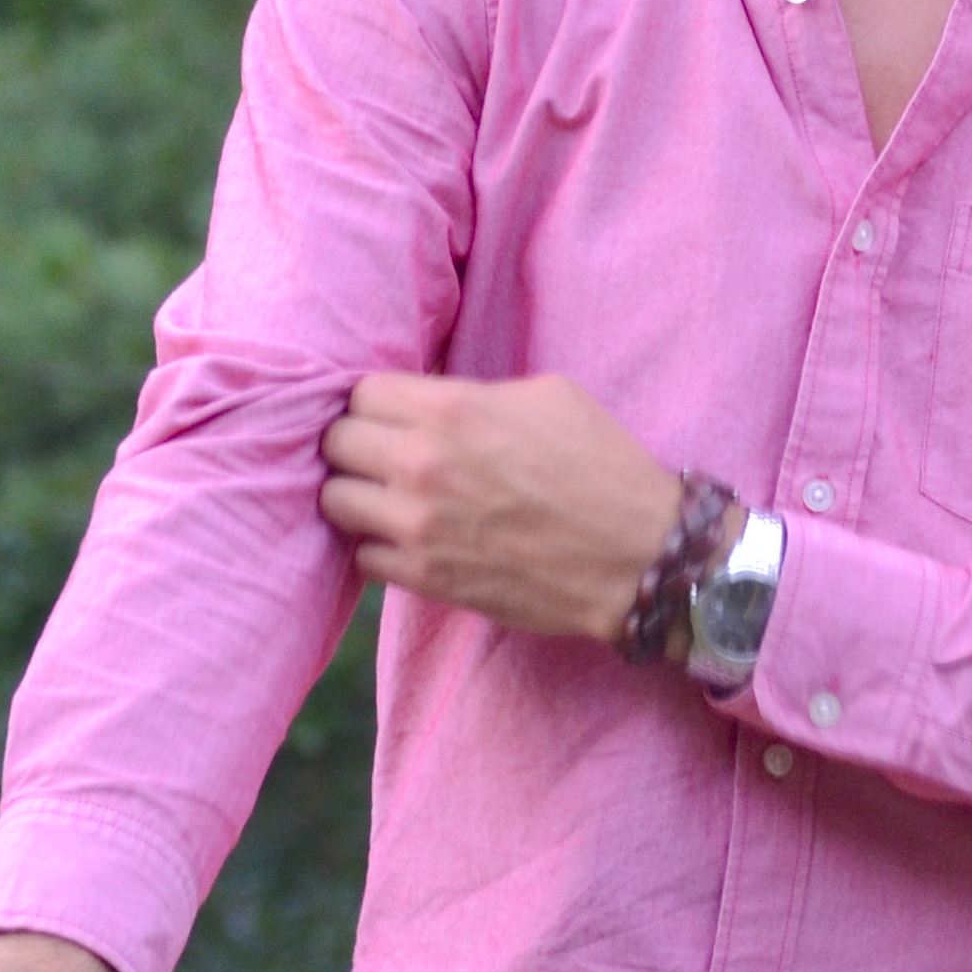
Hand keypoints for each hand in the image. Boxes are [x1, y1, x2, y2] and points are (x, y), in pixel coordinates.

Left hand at [320, 371, 688, 641]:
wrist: (637, 556)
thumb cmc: (602, 466)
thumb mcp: (547, 395)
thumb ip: (473, 392)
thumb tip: (429, 403)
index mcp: (451, 409)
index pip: (360, 392)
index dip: (377, 403)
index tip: (394, 415)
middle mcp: (422, 464)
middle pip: (335, 443)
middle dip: (357, 445)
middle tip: (384, 455)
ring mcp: (418, 526)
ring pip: (334, 501)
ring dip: (358, 496)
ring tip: (389, 498)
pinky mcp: (425, 578)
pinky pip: (363, 557)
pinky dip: (380, 547)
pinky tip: (412, 539)